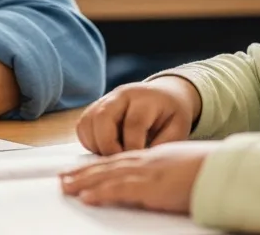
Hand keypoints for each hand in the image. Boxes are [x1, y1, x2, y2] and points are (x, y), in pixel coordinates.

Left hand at [60, 140, 219, 213]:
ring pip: (108, 176)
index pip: (120, 159)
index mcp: (155, 156)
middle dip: (84, 172)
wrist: (226, 168)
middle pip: (108, 165)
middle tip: (63, 178)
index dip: (99, 165)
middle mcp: (147, 160)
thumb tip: (164, 182)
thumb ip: (169, 172)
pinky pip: (120, 189)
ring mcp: (148, 172)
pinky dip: (101, 193)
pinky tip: (86, 197)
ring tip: (66, 187)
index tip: (82, 169)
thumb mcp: (185, 167)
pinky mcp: (152, 186)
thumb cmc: (212, 169)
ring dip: (84, 182)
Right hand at [76, 75, 199, 155]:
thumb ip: (162, 145)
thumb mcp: (177, 129)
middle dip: (108, 146)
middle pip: (103, 117)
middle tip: (119, 163)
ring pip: (88, 122)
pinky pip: (82, 127)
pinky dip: (89, 143)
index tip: (137, 164)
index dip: (133, 147)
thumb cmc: (171, 116)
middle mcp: (121, 94)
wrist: (162, 95)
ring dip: (96, 145)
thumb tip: (141, 163)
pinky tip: (105, 152)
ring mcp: (104, 99)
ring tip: (112, 159)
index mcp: (145, 98)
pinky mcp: (93, 108)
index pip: (133, 123)